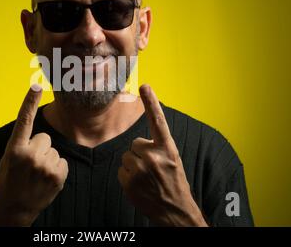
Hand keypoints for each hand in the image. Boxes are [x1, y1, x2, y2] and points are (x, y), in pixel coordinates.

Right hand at [0, 85, 68, 225]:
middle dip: (39, 148)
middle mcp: (30, 155)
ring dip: (48, 159)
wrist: (12, 211)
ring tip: (36, 175)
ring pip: (54, 150)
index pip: (24, 120)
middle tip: (29, 165)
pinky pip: (62, 162)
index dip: (29, 102)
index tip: (36, 86)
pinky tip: (45, 180)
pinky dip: (56, 169)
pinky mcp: (57, 175)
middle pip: (45, 137)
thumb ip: (22, 145)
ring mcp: (45, 166)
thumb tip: (41, 136)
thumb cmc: (8, 184)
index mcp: (14, 149)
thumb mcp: (8, 161)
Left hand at [118, 84, 207, 226]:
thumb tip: (138, 141)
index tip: (145, 85)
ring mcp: (141, 170)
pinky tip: (140, 185)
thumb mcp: (173, 161)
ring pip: (126, 156)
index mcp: (168, 149)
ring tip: (147, 177)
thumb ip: (158, 147)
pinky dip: (127, 176)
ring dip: (133, 165)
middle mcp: (154, 157)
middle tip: (153, 168)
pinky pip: (121, 170)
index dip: (151, 102)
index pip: (158, 121)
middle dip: (140, 153)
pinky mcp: (129, 181)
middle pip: (135, 143)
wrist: (174, 211)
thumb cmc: (174, 183)